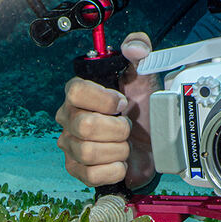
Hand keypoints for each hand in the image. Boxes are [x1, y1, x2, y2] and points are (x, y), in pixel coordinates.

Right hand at [54, 32, 157, 189]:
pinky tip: (120, 162)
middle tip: (127, 127)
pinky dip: (114, 170)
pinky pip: (91, 174)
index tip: (123, 103)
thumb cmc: (143, 109)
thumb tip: (133, 47)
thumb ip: (141, 50)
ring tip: (125, 144)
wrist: (152, 145)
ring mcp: (70, 145)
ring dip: (118, 150)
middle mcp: (68, 118)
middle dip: (117, 129)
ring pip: (89, 152)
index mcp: (78, 93)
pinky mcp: (77, 170)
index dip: (104, 99)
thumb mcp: (145, 76)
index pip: (76, 91)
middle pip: (85, 126)